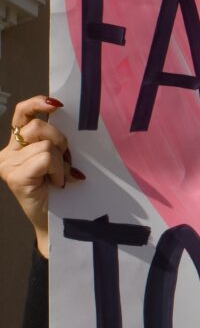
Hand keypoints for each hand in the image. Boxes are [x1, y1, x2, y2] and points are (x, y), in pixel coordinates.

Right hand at [0, 96, 84, 257]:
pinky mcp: (14, 177)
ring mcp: (7, 165)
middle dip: (60, 141)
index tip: (56, 104)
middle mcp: (7, 153)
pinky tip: (56, 184)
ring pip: (46, 144)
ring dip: (61, 161)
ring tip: (59, 178)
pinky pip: (46, 158)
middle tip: (65, 163)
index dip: (37, 103)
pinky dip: (58, 170)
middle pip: (38, 126)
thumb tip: (64, 115)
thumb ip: (55, 139)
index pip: (22, 113)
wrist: (58, 224)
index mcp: (17, 145)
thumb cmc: (61, 190)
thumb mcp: (59, 158)